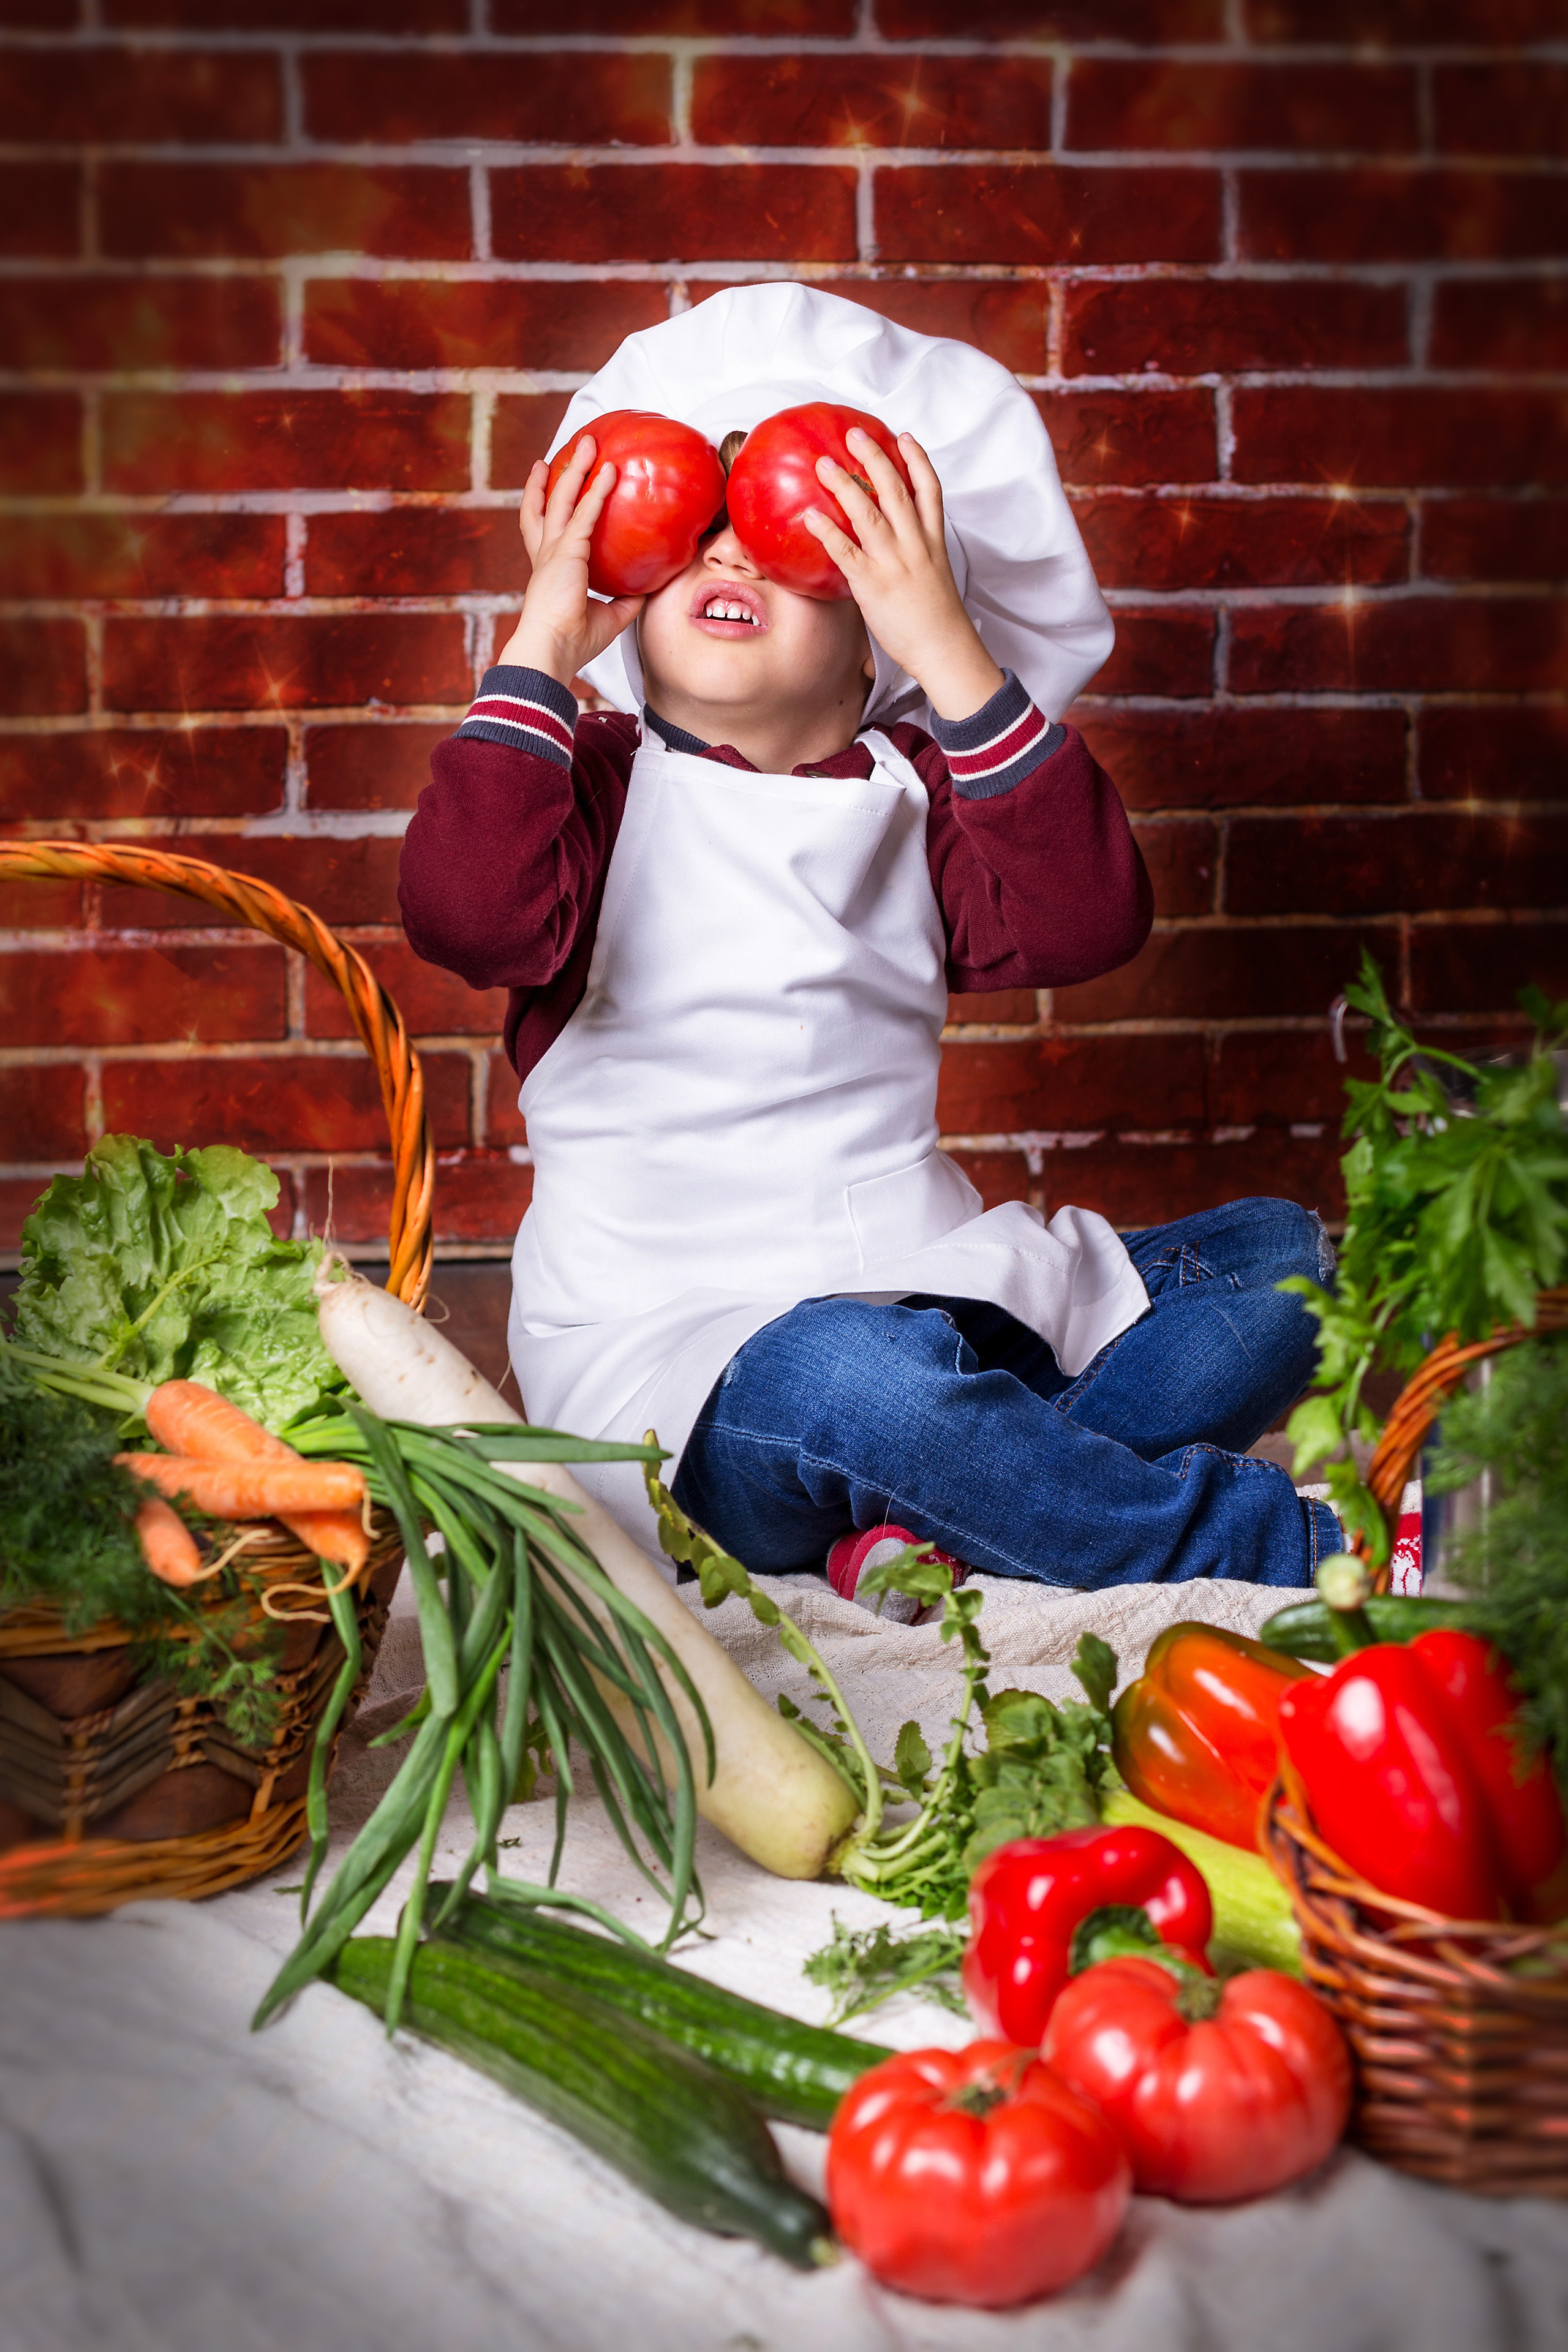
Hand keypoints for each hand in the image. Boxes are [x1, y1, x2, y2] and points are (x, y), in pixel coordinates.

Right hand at [495, 437, 643, 685]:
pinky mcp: (565, 552)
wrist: (552, 651)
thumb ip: (626, 600)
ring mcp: (552, 551)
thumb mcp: (609, 617)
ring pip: (562, 499)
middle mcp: (546, 555)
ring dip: (575, 469)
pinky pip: (584, 514)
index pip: (545, 528)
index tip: (548, 482)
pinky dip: (597, 491)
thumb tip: (649, 589)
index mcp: (549, 570)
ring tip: (588, 443)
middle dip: (557, 475)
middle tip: (565, 452)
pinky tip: (610, 473)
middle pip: (547, 504)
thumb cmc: (574, 641)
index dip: (544, 504)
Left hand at [803, 429, 1004, 721]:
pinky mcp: (873, 584)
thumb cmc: (937, 619)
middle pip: (895, 489)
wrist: (945, 648)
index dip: (918, 459)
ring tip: (824, 465)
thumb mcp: (934, 578)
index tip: (905, 437)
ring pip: (868, 512)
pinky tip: (810, 516)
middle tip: (854, 435)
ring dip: (845, 484)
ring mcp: (893, 562)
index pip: (929, 490)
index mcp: (933, 541)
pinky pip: (845, 551)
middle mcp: (914, 544)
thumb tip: (889, 551)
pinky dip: (827, 531)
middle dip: (874, 458)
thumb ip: (913, 557)